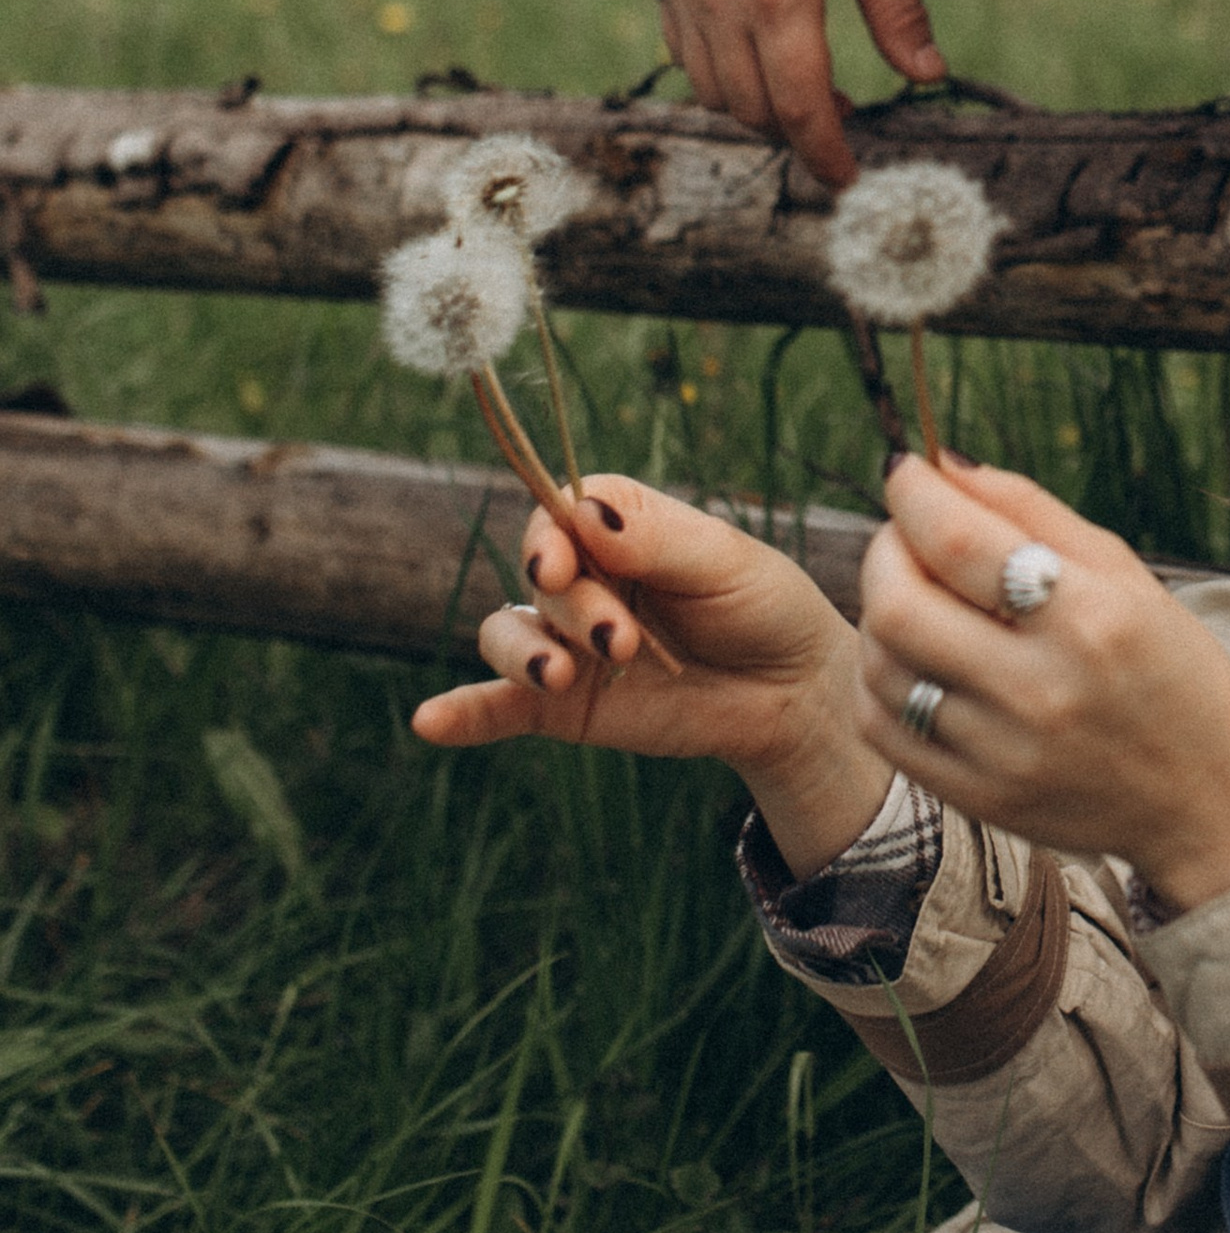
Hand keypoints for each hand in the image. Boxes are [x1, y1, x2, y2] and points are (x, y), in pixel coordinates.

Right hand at [411, 474, 891, 873]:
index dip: (548, 533)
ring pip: (507, 634)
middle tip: (620, 642)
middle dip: (574, 608)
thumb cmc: (765, 608)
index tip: (561, 559)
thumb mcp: (724, 563)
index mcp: (619, 527)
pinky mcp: (565, 706)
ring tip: (558, 676)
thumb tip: (582, 511)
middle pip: (541, 579)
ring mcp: (568, 642)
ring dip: (521, 653)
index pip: (557, 510)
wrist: (794, 695)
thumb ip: (654, 540)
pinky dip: (463, 712)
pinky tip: (431, 722)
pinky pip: (498, 706)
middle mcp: (583, 579)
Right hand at [658, 0, 946, 187]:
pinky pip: (689, 65)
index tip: (849, 178)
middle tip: (843, 119)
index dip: (826, 153)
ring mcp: (687, 1)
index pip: (800, 105)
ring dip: (761, 112)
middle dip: (799, 135)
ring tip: (807, 89)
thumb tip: (928, 75)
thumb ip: (898, 9)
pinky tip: (763, 61)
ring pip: (716, 97)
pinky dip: (725, 82)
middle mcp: (723, 5)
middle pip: (756, 112)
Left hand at [850, 456, 1229, 912]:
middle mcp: (1043, 691)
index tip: (907, 472)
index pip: (960, 543)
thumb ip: (1031, 511)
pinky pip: (883, 730)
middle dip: (885, 551)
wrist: (1208, 799)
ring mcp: (1005, 754)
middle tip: (905, 537)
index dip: (914, 494)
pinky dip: (877, 681)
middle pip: (901, 607)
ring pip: (882, 667)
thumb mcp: (1125, 574)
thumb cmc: (1171, 668)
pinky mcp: (980, 799)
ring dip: (878, 613)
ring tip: (916, 597)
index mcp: (1090, 620)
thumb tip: (943, 463)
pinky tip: (910, 658)